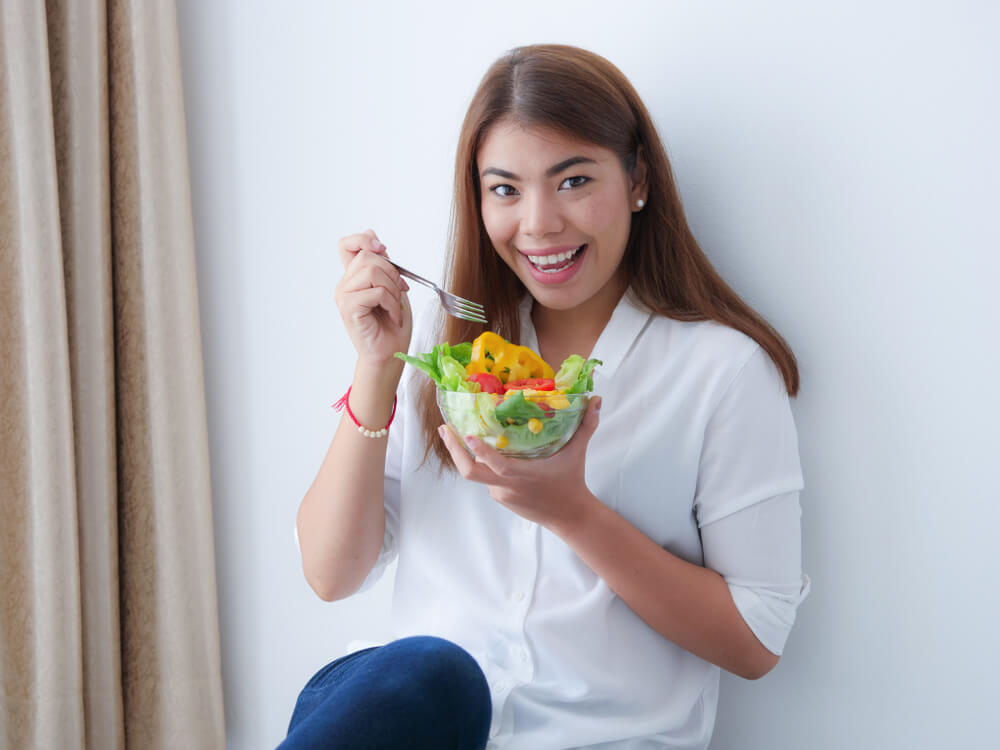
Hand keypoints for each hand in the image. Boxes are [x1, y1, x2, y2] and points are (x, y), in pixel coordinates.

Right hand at [335, 229, 412, 367]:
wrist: (390, 354)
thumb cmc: (392, 324)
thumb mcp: (392, 286)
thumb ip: (381, 263)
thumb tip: (371, 234)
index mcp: (353, 277)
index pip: (347, 245)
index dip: (364, 240)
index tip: (383, 250)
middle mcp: (344, 285)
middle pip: (368, 256)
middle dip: (392, 273)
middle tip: (399, 292)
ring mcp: (344, 297)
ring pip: (372, 272)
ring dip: (392, 290)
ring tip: (395, 307)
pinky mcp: (349, 309)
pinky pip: (375, 292)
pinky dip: (391, 304)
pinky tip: (393, 316)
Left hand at [437, 397, 602, 530]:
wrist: (570, 516)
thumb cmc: (572, 481)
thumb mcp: (578, 452)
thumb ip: (586, 425)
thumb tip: (596, 398)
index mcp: (520, 475)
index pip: (494, 464)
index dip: (478, 451)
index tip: (466, 434)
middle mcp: (506, 486)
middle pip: (470, 472)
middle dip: (454, 451)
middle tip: (444, 429)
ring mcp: (500, 494)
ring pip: (479, 473)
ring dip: (469, 455)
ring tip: (459, 433)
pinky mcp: (501, 498)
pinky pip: (488, 479)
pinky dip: (485, 465)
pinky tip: (484, 450)